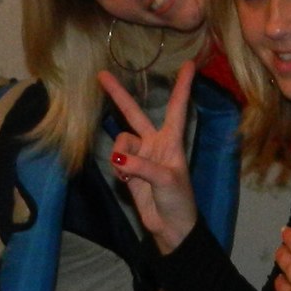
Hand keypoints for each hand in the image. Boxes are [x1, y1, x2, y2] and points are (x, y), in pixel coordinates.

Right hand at [101, 64, 200, 253]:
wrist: (171, 227)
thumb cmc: (179, 201)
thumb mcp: (166, 181)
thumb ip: (143, 166)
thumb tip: (119, 157)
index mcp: (172, 140)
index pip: (177, 107)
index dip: (182, 86)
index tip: (188, 64)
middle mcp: (155, 143)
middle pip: (134, 113)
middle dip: (118, 95)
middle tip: (102, 75)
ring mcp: (140, 155)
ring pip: (120, 142)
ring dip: (120, 155)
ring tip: (130, 174)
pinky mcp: (128, 170)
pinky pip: (115, 160)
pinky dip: (117, 169)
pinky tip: (127, 181)